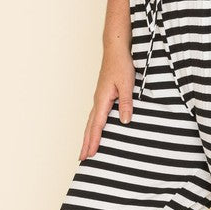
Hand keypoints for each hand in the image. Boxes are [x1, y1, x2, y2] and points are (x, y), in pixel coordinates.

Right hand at [79, 44, 134, 159]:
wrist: (116, 50)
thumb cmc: (121, 65)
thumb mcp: (127, 84)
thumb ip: (126, 103)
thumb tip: (125, 121)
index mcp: (102, 100)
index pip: (97, 125)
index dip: (94, 141)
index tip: (90, 154)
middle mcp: (98, 101)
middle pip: (90, 127)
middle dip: (86, 143)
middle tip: (82, 159)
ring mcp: (99, 99)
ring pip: (91, 123)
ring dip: (87, 137)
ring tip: (85, 150)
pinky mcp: (102, 97)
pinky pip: (95, 117)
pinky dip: (93, 128)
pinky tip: (94, 132)